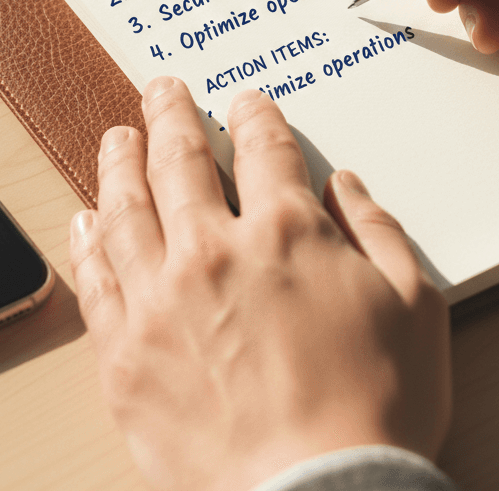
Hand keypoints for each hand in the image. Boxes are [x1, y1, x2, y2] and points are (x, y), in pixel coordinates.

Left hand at [69, 78, 450, 490]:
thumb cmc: (374, 408)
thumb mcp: (414, 303)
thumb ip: (377, 230)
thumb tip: (346, 185)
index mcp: (285, 233)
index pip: (263, 149)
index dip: (254, 117)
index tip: (246, 105)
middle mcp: (213, 253)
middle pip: (180, 161)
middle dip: (171, 115)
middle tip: (162, 90)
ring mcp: (160, 302)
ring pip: (126, 208)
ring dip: (120, 162)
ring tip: (116, 134)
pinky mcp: (125, 356)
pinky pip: (95, 281)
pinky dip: (87, 242)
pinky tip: (83, 219)